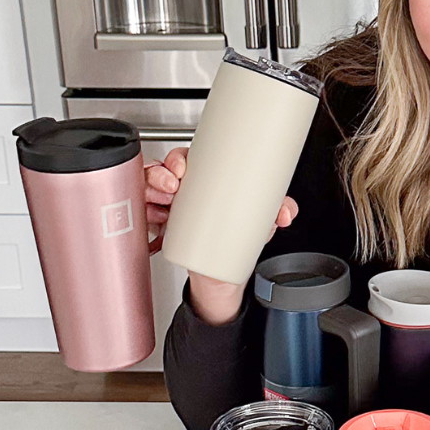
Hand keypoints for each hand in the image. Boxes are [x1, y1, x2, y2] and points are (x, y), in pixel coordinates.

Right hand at [144, 146, 299, 324]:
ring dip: (151, 193)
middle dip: (160, 175)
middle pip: (163, 170)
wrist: (222, 272)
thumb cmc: (239, 234)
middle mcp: (186, 189)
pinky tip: (156, 220)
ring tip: (164, 206)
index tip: (182, 169)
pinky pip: (144, 213)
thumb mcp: (260, 221)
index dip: (178, 158)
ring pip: (149, 189)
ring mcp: (171, 206)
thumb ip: (277, 211)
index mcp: (208, 178)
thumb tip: (285, 212)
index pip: (188, 157)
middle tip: (172, 188)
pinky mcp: (161, 225)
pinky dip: (145, 213)